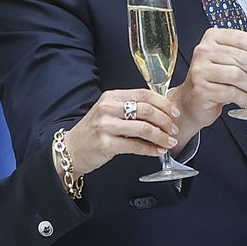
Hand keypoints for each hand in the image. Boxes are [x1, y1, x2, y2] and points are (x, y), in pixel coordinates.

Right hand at [62, 88, 179, 175]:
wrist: (72, 148)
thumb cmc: (94, 131)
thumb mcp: (109, 111)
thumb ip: (130, 107)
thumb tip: (160, 110)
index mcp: (111, 97)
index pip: (144, 94)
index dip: (163, 103)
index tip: (174, 112)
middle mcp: (108, 108)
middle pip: (146, 110)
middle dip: (165, 121)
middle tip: (174, 130)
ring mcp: (106, 126)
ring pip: (144, 128)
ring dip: (161, 136)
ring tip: (170, 142)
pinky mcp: (106, 144)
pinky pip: (136, 146)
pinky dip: (151, 149)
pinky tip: (158, 151)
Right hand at [167, 28, 246, 138]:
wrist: (192, 102)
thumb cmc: (216, 80)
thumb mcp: (236, 62)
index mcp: (213, 37)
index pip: (245, 39)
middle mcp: (203, 50)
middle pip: (243, 58)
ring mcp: (200, 69)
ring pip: (238, 76)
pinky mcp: (200, 89)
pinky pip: (230, 92)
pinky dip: (242, 98)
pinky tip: (242, 99)